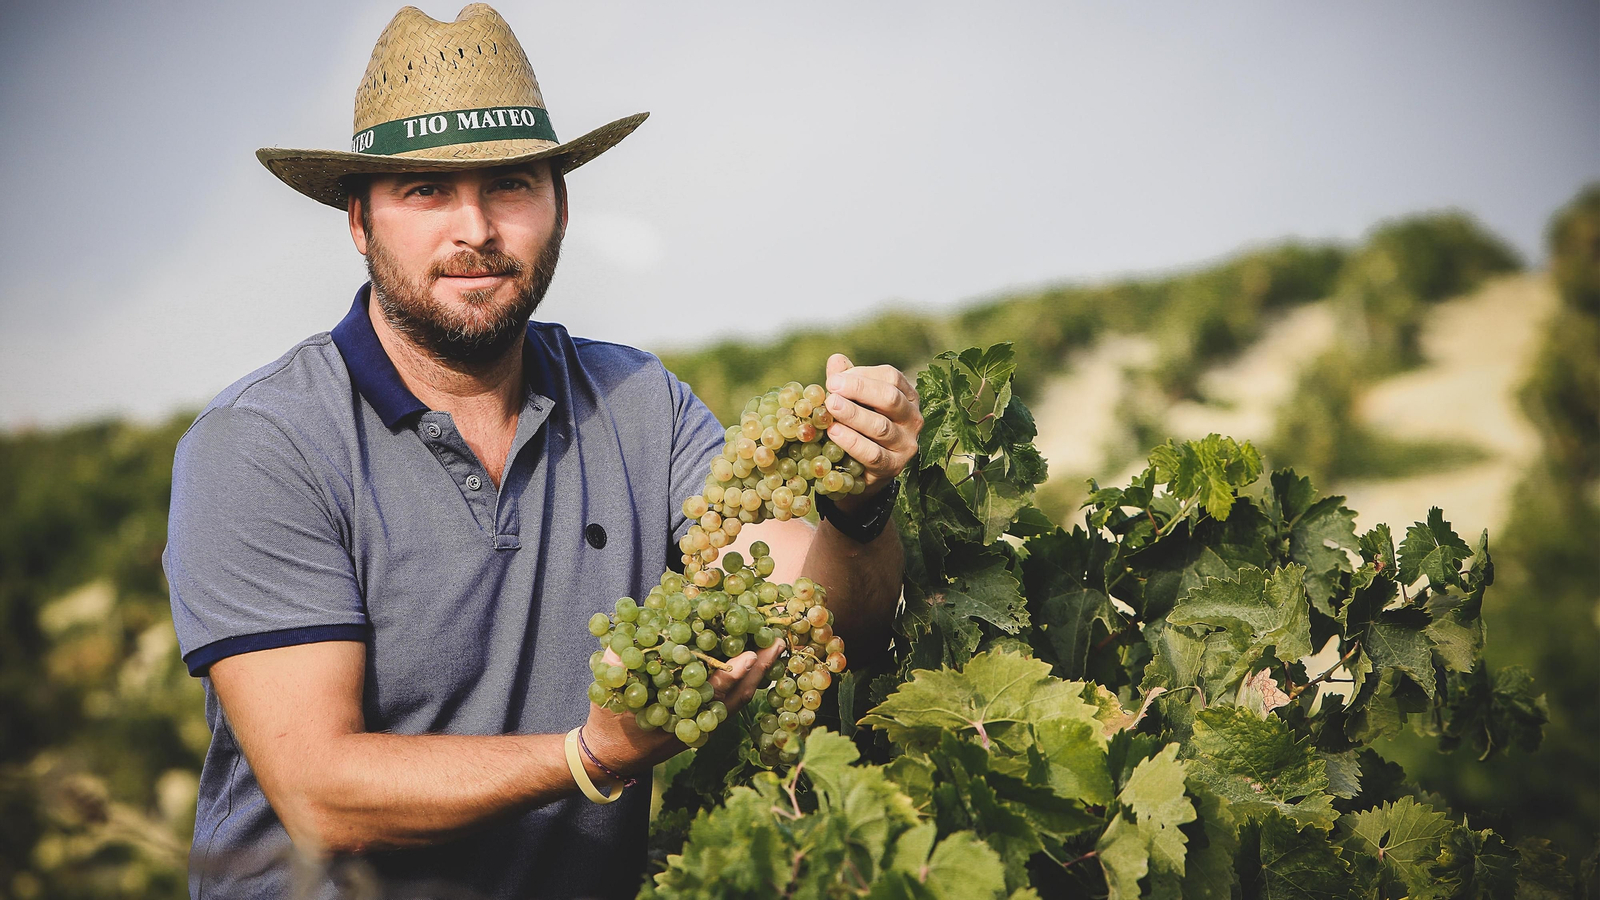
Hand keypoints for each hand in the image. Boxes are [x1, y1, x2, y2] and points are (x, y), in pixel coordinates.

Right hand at [579, 639, 785, 778]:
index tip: (749, 655)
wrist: (611, 755)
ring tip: (773, 648)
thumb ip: (614, 669)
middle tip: (777, 643)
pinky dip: (745, 683)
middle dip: (758, 670)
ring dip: (757, 675)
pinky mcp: (703, 721)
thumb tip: (620, 643)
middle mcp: (697, 723)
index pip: (711, 695)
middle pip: (737, 696)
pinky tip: (754, 664)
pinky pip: (731, 701)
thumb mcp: (607, 697)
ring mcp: (703, 724)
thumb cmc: (609, 723)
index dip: (730, 675)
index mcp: (677, 717)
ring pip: (738, 700)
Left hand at [823, 354, 922, 509]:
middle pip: (890, 398)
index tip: (834, 378)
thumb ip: (847, 381)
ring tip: (830, 407)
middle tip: (832, 388)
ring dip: (854, 415)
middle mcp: (913, 418)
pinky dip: (852, 442)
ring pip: (881, 426)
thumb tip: (836, 360)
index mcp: (907, 396)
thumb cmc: (860, 426)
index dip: (862, 375)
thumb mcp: (855, 401)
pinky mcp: (894, 466)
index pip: (890, 377)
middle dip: (859, 390)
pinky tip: (833, 432)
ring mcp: (906, 444)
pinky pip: (873, 454)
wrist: (864, 469)